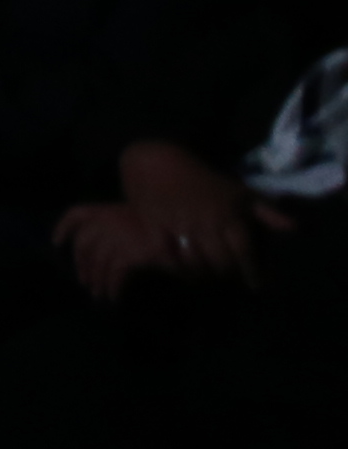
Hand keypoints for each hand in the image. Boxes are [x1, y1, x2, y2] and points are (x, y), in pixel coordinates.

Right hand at [99, 137, 268, 290]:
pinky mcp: (153, 229)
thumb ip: (268, 213)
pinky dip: (177, 270)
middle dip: (227, 274)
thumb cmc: (205, 182)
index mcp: (227, 214)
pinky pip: (167, 260)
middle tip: (229, 279)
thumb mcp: (240, 193)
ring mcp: (177, 226)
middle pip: (219, 262)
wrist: (157, 163)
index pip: (243, 251)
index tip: (256, 284)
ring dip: (203, 275)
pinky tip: (183, 271)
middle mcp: (204, 222)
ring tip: (208, 276)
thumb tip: (295, 229)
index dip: (251, 271)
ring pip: (194, 264)